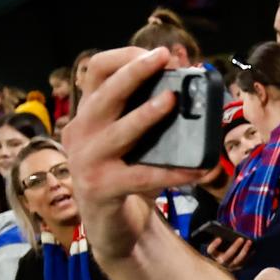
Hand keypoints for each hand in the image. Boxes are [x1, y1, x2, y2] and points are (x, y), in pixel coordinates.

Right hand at [62, 47, 209, 260]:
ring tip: (171, 100)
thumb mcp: (134, 139)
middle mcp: (80, 132)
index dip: (126, 57)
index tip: (160, 54)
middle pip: (105, 93)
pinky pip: (143, 176)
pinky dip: (173, 172)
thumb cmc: (127, 172)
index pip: (96, 71)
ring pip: (118, 131)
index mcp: (88, 113)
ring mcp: (86, 161)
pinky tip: (199, 169)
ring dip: (145, 114)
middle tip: (164, 58)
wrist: (111, 225)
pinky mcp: (101, 188)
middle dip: (134, 71)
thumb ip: (152, 113)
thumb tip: (196, 86)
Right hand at [207, 236, 252, 270]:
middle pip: (226, 256)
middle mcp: (220, 262)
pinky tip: (253, 248)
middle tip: (241, 238)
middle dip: (234, 247)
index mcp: (214, 254)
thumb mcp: (222, 240)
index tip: (219, 238)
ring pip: (237, 260)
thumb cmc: (225, 244)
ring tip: (249, 241)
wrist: (228, 257)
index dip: (214, 245)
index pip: (211, 250)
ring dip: (244, 250)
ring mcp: (229, 266)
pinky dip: (249, 255)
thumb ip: (223, 235)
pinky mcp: (238, 267)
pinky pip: (244, 262)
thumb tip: (230, 229)